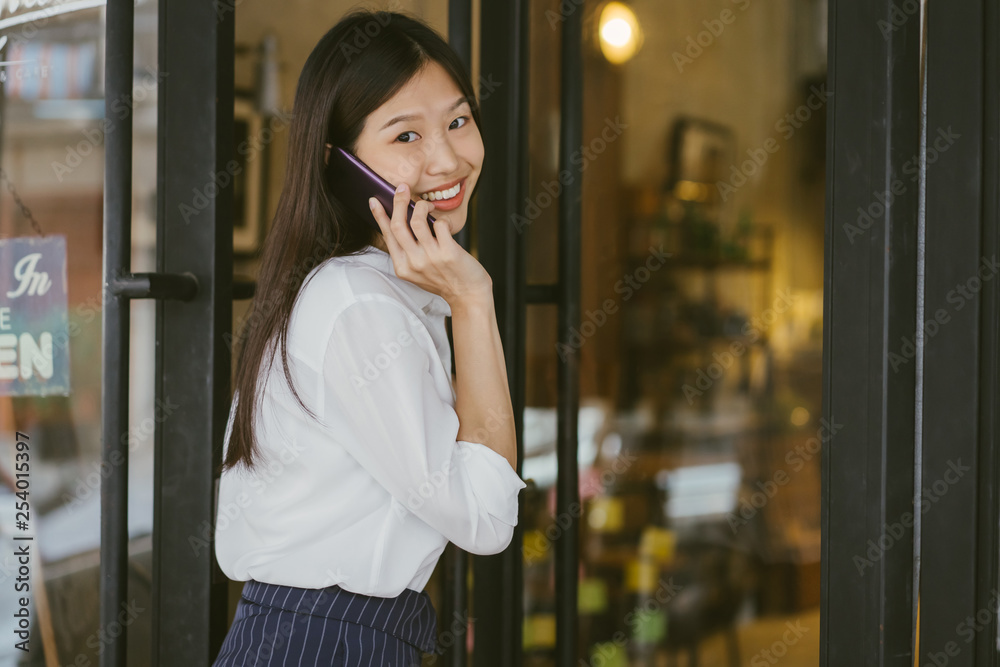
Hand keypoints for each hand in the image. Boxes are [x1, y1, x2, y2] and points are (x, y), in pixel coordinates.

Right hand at [368, 183, 492, 306]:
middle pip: (398, 225)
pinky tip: (444, 225)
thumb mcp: (418, 271)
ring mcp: (431, 258)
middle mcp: (414, 263)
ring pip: (417, 220)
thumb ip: (409, 251)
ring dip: (422, 206)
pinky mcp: (448, 253)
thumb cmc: (445, 280)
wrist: (468, 295)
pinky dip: (442, 219)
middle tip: (403, 188)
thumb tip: (403, 220)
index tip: (374, 200)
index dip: (380, 216)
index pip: (387, 235)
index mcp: (403, 267)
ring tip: (428, 205)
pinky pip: (440, 224)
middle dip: (398, 201)